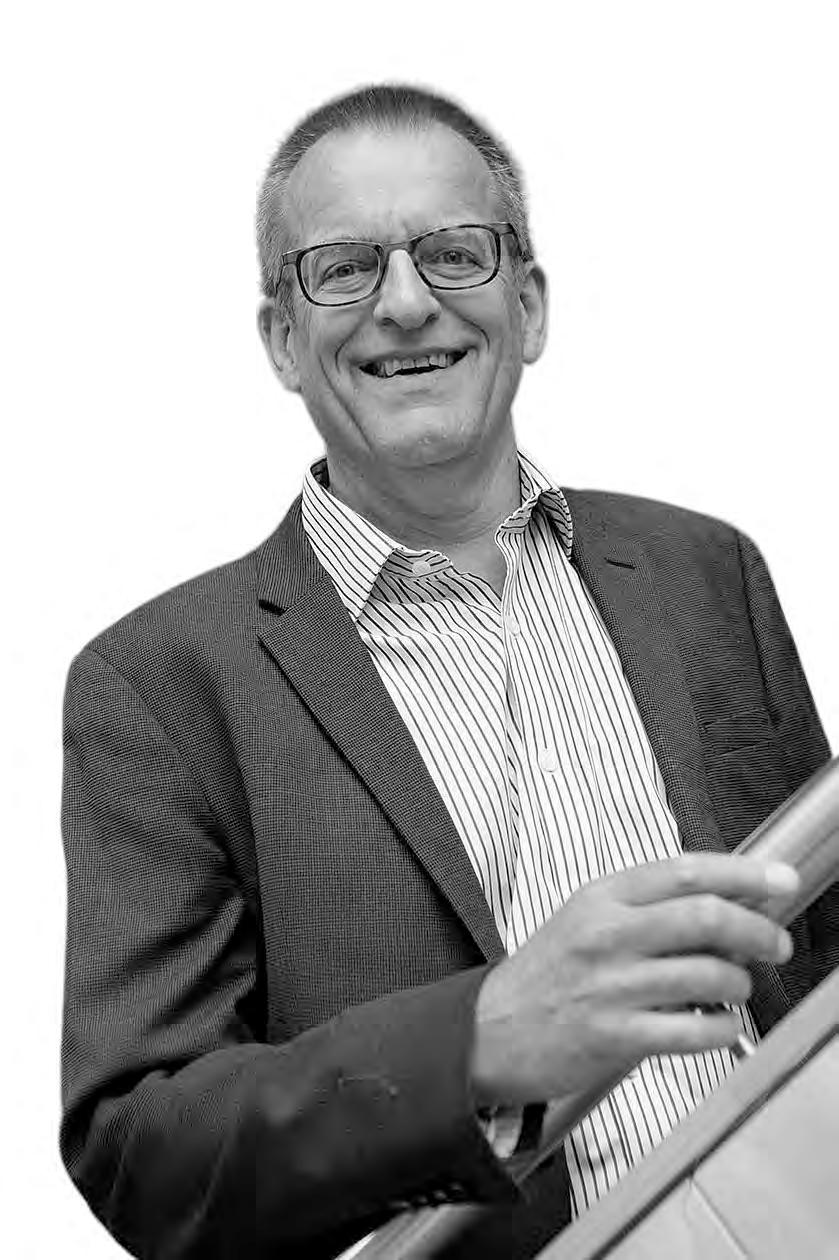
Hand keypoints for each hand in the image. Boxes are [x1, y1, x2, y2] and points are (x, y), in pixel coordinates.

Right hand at [470, 854, 798, 1106]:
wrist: (489, 1029)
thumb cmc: (545, 974)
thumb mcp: (584, 919)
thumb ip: (645, 908)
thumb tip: (722, 905)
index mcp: (600, 898)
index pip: (685, 870)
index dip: (743, 872)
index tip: (779, 879)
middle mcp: (606, 935)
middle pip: (705, 916)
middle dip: (757, 929)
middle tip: (775, 942)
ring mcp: (611, 987)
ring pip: (708, 974)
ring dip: (741, 983)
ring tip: (738, 987)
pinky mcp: (616, 1037)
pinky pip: (695, 1031)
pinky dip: (724, 1027)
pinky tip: (721, 1024)